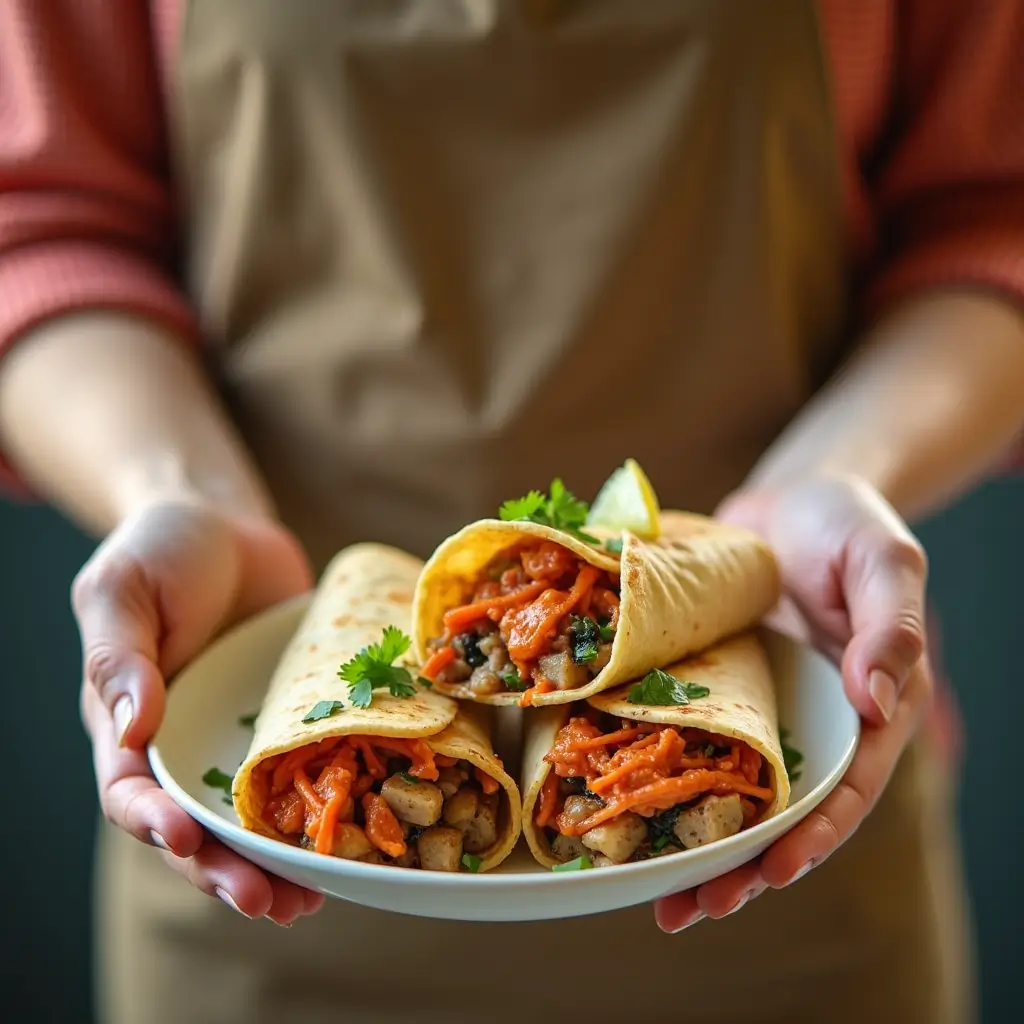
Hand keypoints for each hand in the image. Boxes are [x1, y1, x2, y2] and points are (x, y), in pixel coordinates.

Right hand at [74, 498, 324, 924]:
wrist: (227, 526)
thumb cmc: (161, 551)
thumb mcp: (122, 590)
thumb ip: (118, 657)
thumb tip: (128, 729)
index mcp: (128, 724)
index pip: (131, 792)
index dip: (155, 824)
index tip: (187, 841)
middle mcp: (184, 746)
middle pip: (197, 827)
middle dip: (225, 869)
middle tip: (266, 901)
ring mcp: (240, 738)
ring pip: (254, 818)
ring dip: (278, 863)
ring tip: (311, 899)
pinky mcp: (291, 721)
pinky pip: (306, 772)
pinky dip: (325, 809)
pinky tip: (355, 840)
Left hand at [654, 474, 932, 931]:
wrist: (788, 501)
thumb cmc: (846, 524)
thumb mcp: (883, 562)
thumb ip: (889, 629)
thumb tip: (881, 703)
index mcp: (868, 709)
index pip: (847, 788)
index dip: (813, 834)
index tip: (772, 869)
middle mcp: (813, 723)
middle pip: (783, 811)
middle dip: (741, 864)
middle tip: (690, 908)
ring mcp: (760, 710)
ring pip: (731, 790)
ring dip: (696, 841)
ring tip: (653, 892)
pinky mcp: (715, 689)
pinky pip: (691, 740)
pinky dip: (666, 776)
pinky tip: (626, 805)